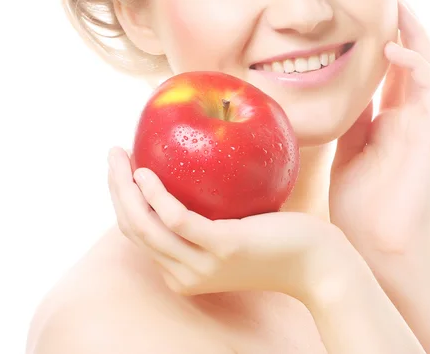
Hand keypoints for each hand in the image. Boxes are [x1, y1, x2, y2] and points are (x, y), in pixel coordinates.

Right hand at [107, 147, 355, 302]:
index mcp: (181, 271)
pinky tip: (148, 171)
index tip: (122, 168)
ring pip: (144, 225)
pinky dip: (156, 195)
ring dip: (124, 187)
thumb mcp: (233, 230)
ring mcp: (201, 265)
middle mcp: (183, 274)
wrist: (317, 264)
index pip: (137, 234)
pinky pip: (176, 219)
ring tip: (120, 155)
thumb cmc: (277, 240)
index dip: (121, 200)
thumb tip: (190, 170)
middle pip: (132, 228)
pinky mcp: (221, 248)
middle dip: (114, 189)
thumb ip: (208, 214)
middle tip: (112, 154)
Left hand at [329, 0, 429, 263]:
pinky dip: (414, 64)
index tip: (364, 7)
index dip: (385, 34)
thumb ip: (351, 115)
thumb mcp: (349, 145)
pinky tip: (392, 47)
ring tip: (397, 1)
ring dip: (415, 31)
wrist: (377, 243)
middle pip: (416, 54)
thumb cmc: (361, 201)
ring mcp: (428, 121)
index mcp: (395, 115)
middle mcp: (416, 113)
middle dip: (404, 22)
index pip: (394, 65)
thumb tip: (332, 84)